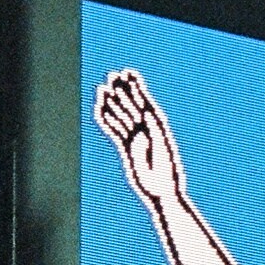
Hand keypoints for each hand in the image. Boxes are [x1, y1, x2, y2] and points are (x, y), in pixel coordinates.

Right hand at [94, 69, 182, 204]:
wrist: (161, 191)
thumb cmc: (166, 172)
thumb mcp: (162, 149)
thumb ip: (156, 130)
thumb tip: (148, 113)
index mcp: (157, 126)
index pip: (144, 102)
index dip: (137, 87)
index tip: (129, 73)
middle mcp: (146, 130)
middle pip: (131, 106)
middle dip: (122, 90)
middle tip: (112, 75)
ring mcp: (135, 138)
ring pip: (121, 116)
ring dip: (111, 103)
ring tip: (102, 89)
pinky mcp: (126, 148)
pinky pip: (114, 131)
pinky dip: (106, 120)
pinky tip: (99, 110)